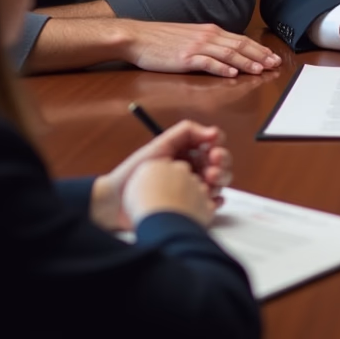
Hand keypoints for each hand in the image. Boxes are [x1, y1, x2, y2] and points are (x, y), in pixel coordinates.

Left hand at [91, 120, 231, 231]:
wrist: (117, 201)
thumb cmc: (135, 171)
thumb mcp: (160, 144)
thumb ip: (186, 131)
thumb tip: (214, 132)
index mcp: (188, 153)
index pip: (213, 145)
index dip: (217, 145)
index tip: (212, 148)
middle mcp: (195, 169)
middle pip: (222, 163)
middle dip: (222, 163)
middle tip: (212, 168)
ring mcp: (195, 189)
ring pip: (221, 183)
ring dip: (220, 180)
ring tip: (208, 182)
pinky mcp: (193, 207)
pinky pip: (213, 204)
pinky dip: (216, 201)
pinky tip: (208, 199)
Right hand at [122, 21, 281, 77]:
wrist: (137, 37)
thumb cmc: (161, 39)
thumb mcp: (190, 35)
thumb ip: (208, 42)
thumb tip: (226, 51)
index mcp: (209, 31)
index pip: (240, 40)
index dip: (258, 49)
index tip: (272, 57)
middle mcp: (207, 37)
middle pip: (239, 46)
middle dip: (259, 56)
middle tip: (274, 64)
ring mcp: (196, 47)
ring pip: (228, 54)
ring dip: (246, 62)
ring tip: (260, 70)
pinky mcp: (185, 58)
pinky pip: (207, 63)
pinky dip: (222, 68)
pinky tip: (233, 74)